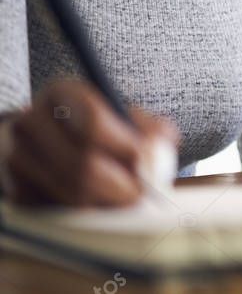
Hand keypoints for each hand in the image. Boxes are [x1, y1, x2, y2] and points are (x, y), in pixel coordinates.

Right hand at [0, 80, 178, 205]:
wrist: (53, 138)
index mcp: (63, 93)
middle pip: (81, 164)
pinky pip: (56, 209)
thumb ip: (149, 126)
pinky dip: (84, 211)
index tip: (145, 161)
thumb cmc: (100, 125)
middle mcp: (32, 121)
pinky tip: (97, 200)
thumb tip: (162, 143)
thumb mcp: (124, 114)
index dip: (125, 146)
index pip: (93, 122)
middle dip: (120, 185)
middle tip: (140, 192)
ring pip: (70, 193)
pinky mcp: (15, 188)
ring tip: (124, 196)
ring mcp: (19, 156)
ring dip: (106, 201)